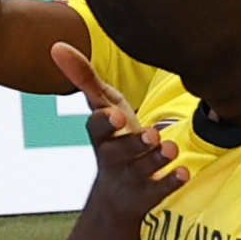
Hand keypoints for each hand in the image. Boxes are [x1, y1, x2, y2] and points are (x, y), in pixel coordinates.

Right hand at [53, 42, 186, 222]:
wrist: (117, 194)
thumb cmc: (113, 138)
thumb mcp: (102, 108)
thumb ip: (85, 79)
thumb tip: (57, 45)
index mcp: (101, 136)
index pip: (97, 129)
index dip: (105, 123)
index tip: (116, 115)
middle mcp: (114, 157)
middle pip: (120, 152)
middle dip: (134, 143)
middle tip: (152, 134)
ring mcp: (131, 177)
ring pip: (142, 169)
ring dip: (157, 159)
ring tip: (171, 148)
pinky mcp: (149, 193)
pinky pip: (160, 189)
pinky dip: (171, 181)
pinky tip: (183, 172)